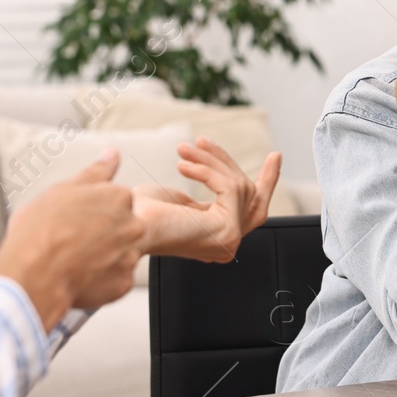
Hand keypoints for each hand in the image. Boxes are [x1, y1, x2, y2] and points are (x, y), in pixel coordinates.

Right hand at [0, 150, 145, 328]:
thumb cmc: (40, 231)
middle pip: (122, 227)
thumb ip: (94, 173)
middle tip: (73, 243)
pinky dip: (100, 281)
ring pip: (120, 254)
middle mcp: (133, 224)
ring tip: (73, 262)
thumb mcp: (62, 191)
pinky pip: (115, 280)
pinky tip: (79, 278)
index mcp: (119, 197)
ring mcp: (130, 255)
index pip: (115, 201)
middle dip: (103, 235)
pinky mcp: (124, 283)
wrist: (32, 277)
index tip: (74, 221)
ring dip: (103, 258)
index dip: (92, 212)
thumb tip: (112, 153)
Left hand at [133, 138, 280, 262]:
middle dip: (260, 172)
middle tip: (269, 154)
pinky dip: (207, 170)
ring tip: (185, 150)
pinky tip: (185, 165)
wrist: (122, 227)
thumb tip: (213, 169)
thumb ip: (203, 191)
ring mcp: (229, 240)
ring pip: (240, 186)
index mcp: (216, 238)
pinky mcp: (227, 231)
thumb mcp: (179, 196)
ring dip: (212, 161)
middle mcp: (226, 245)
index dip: (266, 182)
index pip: (251, 211)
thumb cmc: (138, 215)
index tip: (274, 159)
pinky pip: (230, 187)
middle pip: (253, 198)